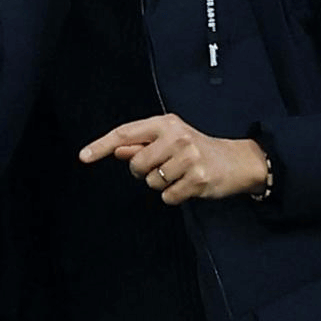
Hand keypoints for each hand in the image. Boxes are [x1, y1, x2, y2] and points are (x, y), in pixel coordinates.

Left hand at [79, 113, 267, 204]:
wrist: (237, 161)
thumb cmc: (196, 149)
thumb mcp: (169, 139)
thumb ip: (141, 145)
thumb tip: (116, 151)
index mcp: (165, 123)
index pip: (125, 133)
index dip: (102, 146)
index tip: (83, 156)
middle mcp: (177, 137)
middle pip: (136, 165)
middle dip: (143, 172)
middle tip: (163, 166)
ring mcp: (189, 158)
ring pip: (152, 182)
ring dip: (161, 184)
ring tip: (180, 174)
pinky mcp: (198, 179)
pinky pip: (168, 196)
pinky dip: (174, 195)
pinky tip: (188, 185)